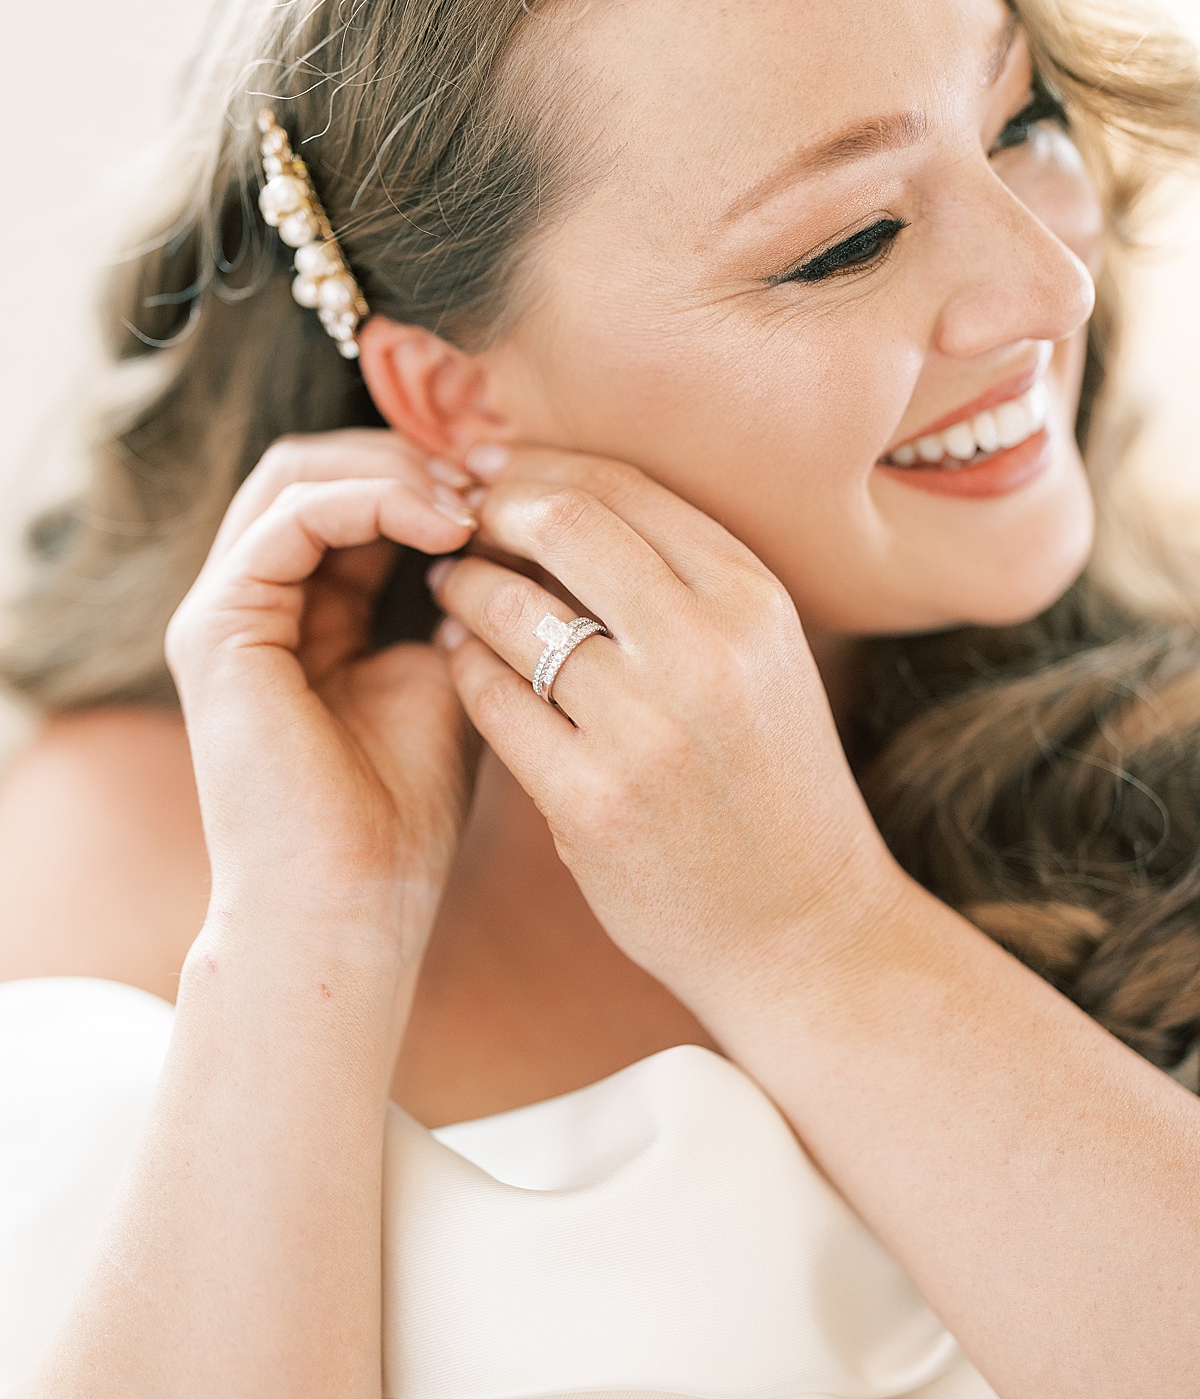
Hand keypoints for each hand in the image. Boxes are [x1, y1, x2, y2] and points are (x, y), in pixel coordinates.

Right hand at [166, 429, 479, 968]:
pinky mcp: (217, 629)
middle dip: (411, 454)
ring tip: (474, 499)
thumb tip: (506, 535)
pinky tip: (444, 525)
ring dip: (397, 470)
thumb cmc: (401, 816)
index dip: (429, 473)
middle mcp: (251, 604)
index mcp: (300, 615)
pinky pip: (291, 520)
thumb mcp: (447, 681)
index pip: (350, 496)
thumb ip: (459, 606)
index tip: (513, 482)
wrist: (348, 907)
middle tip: (494, 471)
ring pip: (298, 475)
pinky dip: (372, 502)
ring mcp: (223, 613)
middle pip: (316, 467)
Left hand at [429, 447, 903, 1010]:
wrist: (804, 932)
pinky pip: (491, 700)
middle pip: (562, 522)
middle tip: (457, 525)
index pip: (622, 486)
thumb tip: (560, 501)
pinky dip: (462, 668)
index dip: (540, 467)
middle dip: (492, 510)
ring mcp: (646, 729)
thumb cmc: (771, 786)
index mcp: (753, 601)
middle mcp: (706, 652)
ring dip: (464, 588)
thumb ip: (682, 583)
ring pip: (511, 611)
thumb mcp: (762, 661)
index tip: (494, 471)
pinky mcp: (590, 802)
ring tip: (453, 592)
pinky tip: (460, 664)